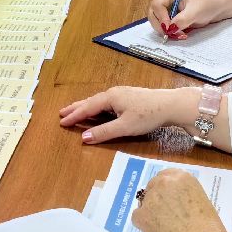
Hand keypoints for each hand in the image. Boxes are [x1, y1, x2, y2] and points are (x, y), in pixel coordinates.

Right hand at [58, 86, 195, 143]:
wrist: (170, 105)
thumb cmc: (148, 115)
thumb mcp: (125, 127)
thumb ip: (104, 132)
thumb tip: (84, 137)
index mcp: (110, 98)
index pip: (87, 108)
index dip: (74, 116)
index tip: (61, 122)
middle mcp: (114, 93)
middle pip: (90, 101)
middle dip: (76, 108)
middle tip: (62, 113)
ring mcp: (122, 94)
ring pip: (99, 101)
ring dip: (86, 106)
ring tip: (75, 110)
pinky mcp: (129, 98)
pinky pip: (106, 102)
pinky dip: (97, 107)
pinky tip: (99, 110)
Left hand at [131, 169, 228, 231]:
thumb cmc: (208, 228)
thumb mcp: (200, 200)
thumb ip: (183, 195)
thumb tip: (173, 202)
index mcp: (182, 177)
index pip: (165, 176)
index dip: (165, 190)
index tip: (167, 199)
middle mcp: (164, 182)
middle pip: (152, 187)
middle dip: (156, 199)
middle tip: (165, 215)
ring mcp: (151, 198)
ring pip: (144, 204)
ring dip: (150, 213)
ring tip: (164, 228)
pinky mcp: (142, 215)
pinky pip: (137, 218)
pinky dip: (145, 226)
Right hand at [148, 0, 224, 38]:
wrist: (216, 6)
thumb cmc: (207, 2)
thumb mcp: (196, 10)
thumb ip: (183, 19)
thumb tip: (171, 29)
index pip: (157, 4)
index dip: (161, 18)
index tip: (169, 29)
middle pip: (153, 14)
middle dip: (161, 26)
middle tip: (171, 35)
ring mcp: (166, 9)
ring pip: (156, 22)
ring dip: (165, 31)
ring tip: (179, 35)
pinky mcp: (169, 18)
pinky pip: (164, 27)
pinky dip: (169, 33)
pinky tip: (180, 35)